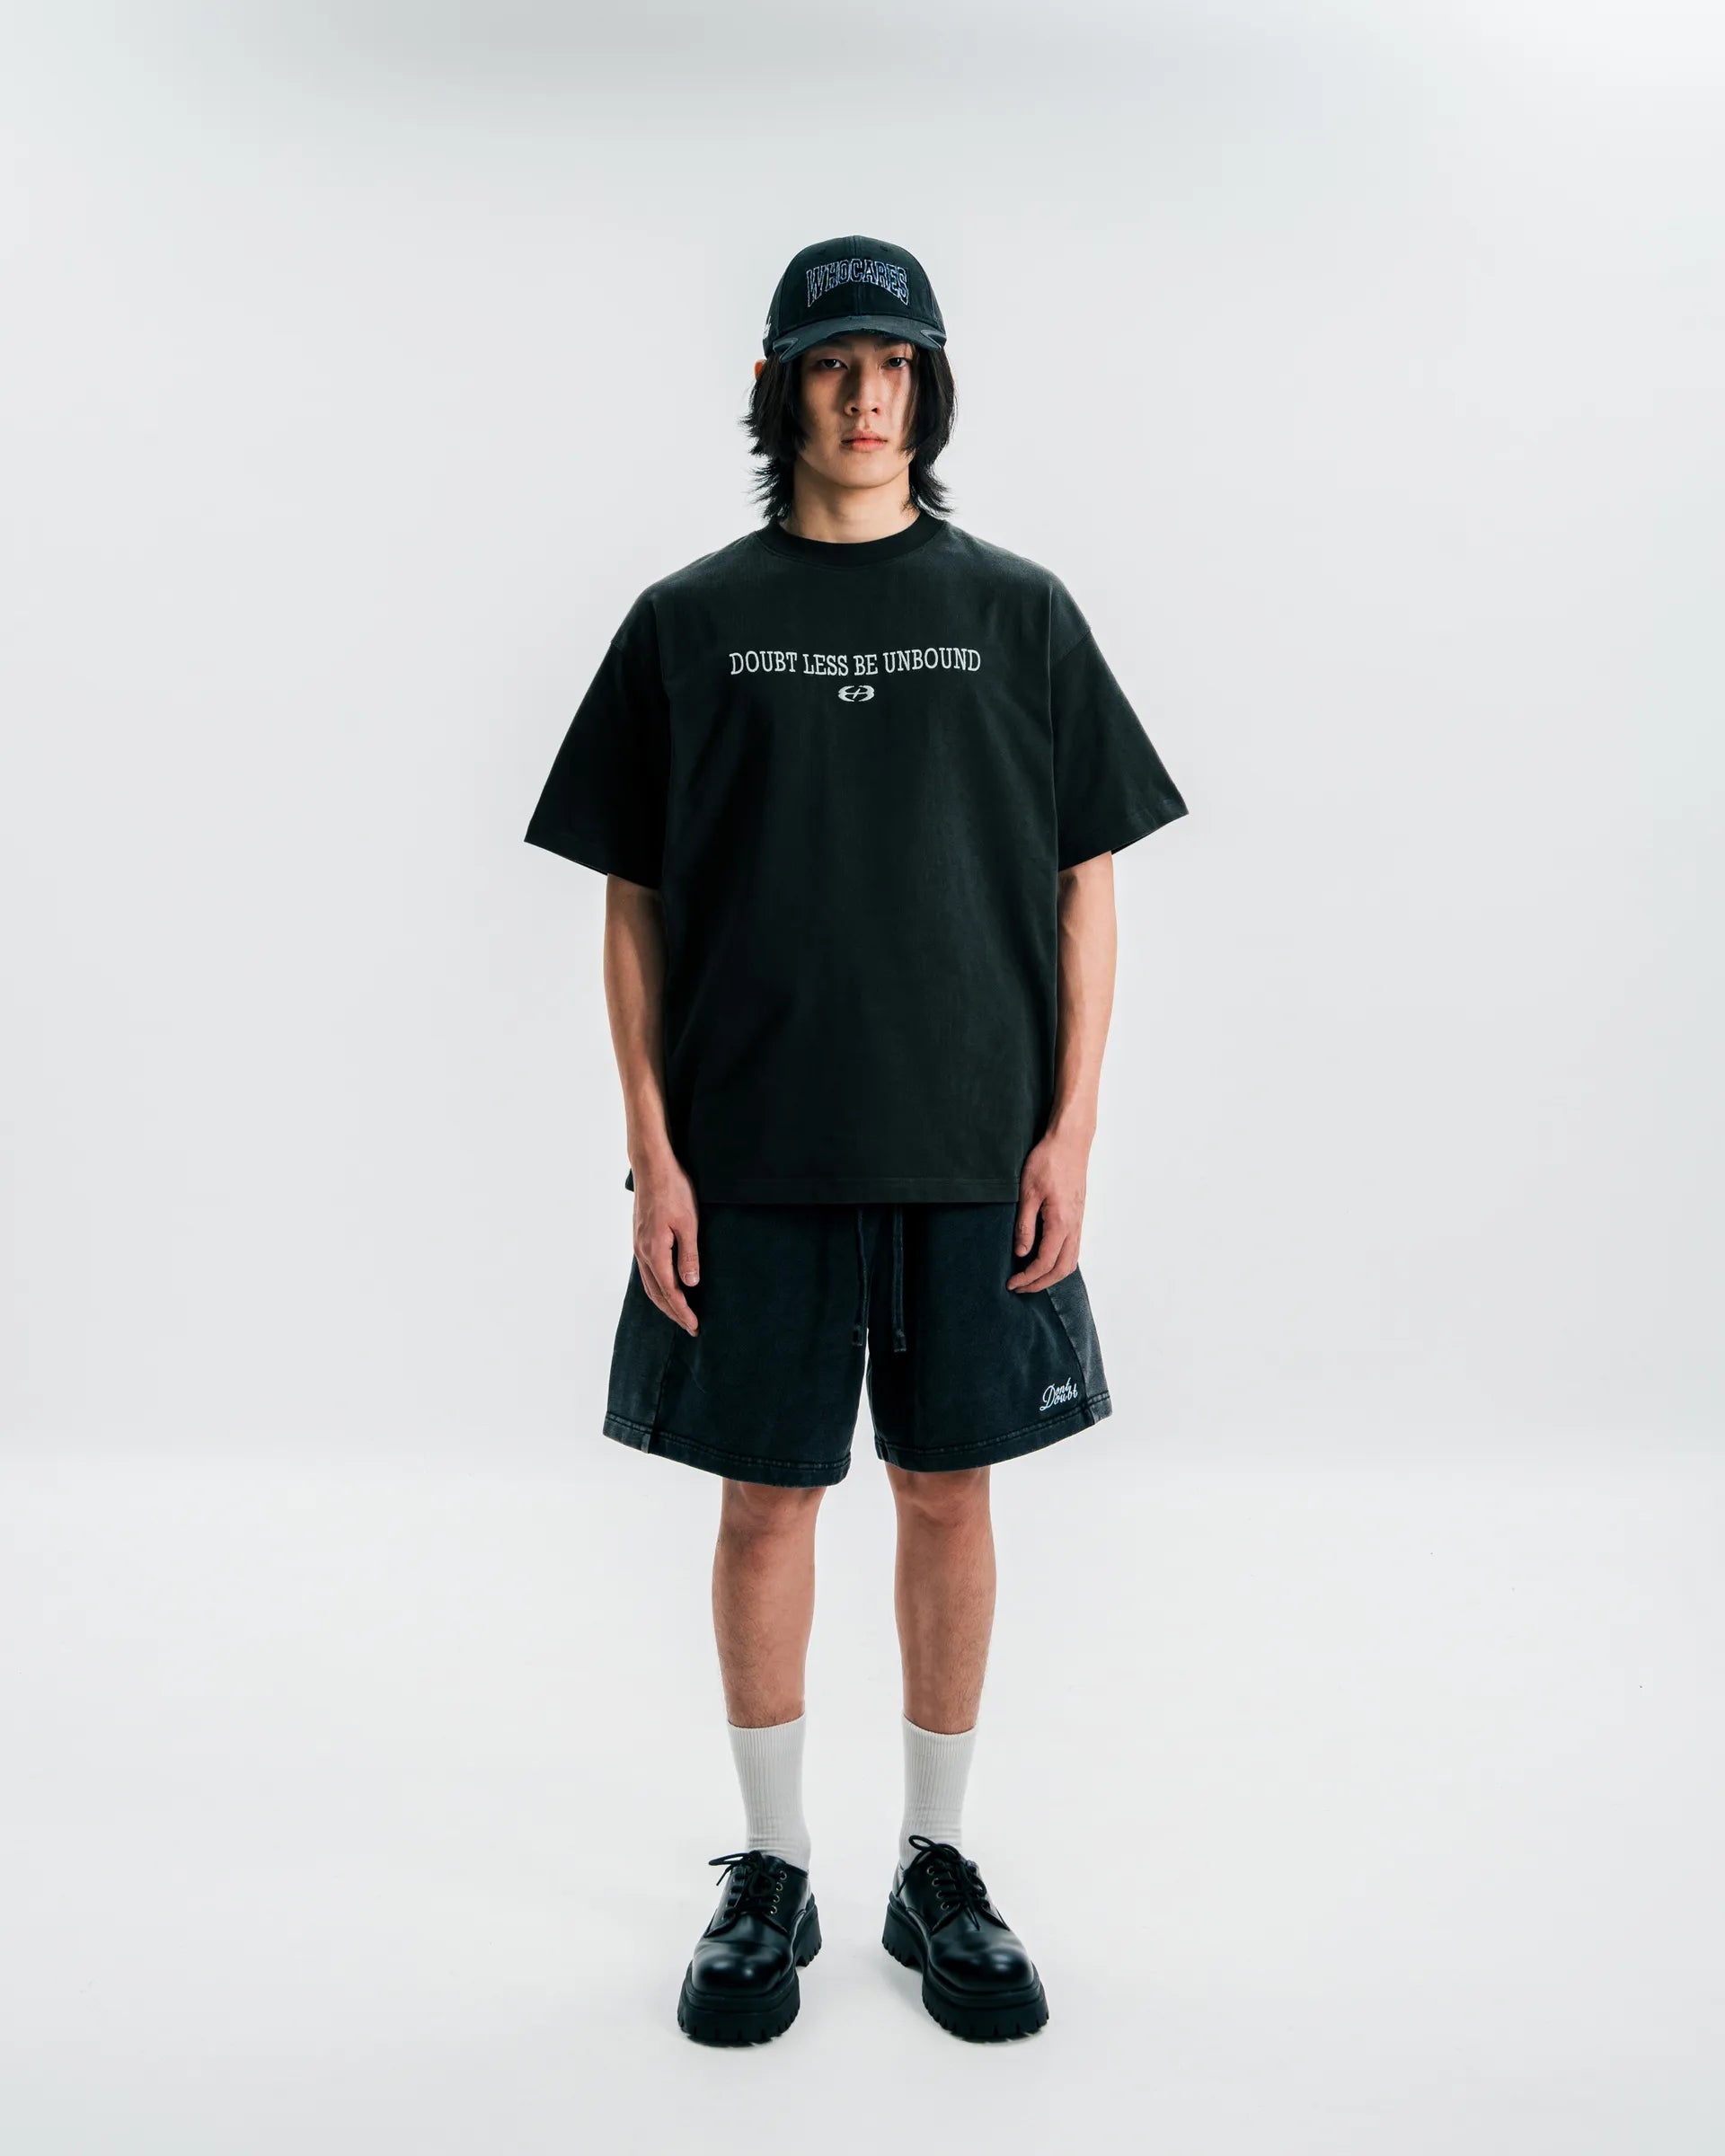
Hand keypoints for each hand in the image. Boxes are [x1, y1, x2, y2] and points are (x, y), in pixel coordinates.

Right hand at [632, 1158, 701, 1333]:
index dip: (682, 1311)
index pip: (669, 1291)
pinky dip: (657, 1287)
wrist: (652, 1168)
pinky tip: (666, 1288)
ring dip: (664, 1302)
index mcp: (655, 1251)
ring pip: (649, 1284)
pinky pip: (647, 1272)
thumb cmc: (674, 1191)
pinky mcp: (640, 1239)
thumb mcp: (688, 1223)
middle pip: (656, 1294)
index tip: (694, 1325)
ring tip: (679, 1314)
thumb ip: (689, 1255)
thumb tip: (690, 1284)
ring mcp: (638, 1246)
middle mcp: (642, 1253)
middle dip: (673, 1313)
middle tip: (690, 1327)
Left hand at [1006, 1126, 1089, 1290]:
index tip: (1011, 1283)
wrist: (1070, 1142)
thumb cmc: (1047, 1162)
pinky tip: (1046, 1259)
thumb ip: (1025, 1226)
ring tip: (1032, 1278)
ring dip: (1052, 1274)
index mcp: (1060, 1223)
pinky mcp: (1078, 1216)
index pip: (1044, 1262)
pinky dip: (1060, 1261)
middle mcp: (1074, 1226)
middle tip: (1020, 1287)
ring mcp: (1079, 1221)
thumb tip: (1021, 1253)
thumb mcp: (1027, 1193)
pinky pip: (1073, 1248)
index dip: (1027, 1277)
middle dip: (1041, 1283)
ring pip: (1071, 1260)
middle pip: (1062, 1269)